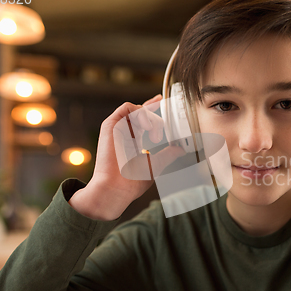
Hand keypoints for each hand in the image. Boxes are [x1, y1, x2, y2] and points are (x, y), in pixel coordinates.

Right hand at [69, 95, 184, 220]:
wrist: (116, 188)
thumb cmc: (132, 181)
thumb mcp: (156, 164)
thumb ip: (168, 154)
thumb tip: (180, 149)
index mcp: (132, 140)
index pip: (143, 119)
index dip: (153, 109)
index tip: (163, 102)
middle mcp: (124, 132)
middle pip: (142, 111)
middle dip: (156, 117)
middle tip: (162, 132)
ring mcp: (117, 127)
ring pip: (137, 109)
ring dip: (151, 118)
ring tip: (155, 136)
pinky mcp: (111, 125)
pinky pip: (127, 107)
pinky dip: (141, 113)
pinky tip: (147, 127)